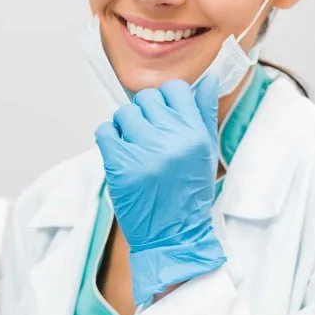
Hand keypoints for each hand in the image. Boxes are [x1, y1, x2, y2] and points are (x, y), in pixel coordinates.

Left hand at [93, 77, 226, 306]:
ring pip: (123, 113)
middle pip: (146, 99)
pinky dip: (109, 139)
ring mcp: (143, 152)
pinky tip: (121, 154)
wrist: (174, 235)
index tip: (163, 116)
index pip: (174, 89)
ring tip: (135, 147)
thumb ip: (204, 114)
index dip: (165, 100)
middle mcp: (171, 139)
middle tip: (148, 137)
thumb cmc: (189, 194)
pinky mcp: (119, 165)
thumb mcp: (205, 152)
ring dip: (125, 126)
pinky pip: (105, 131)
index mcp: (195, 134)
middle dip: (144, 114)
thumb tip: (209, 79)